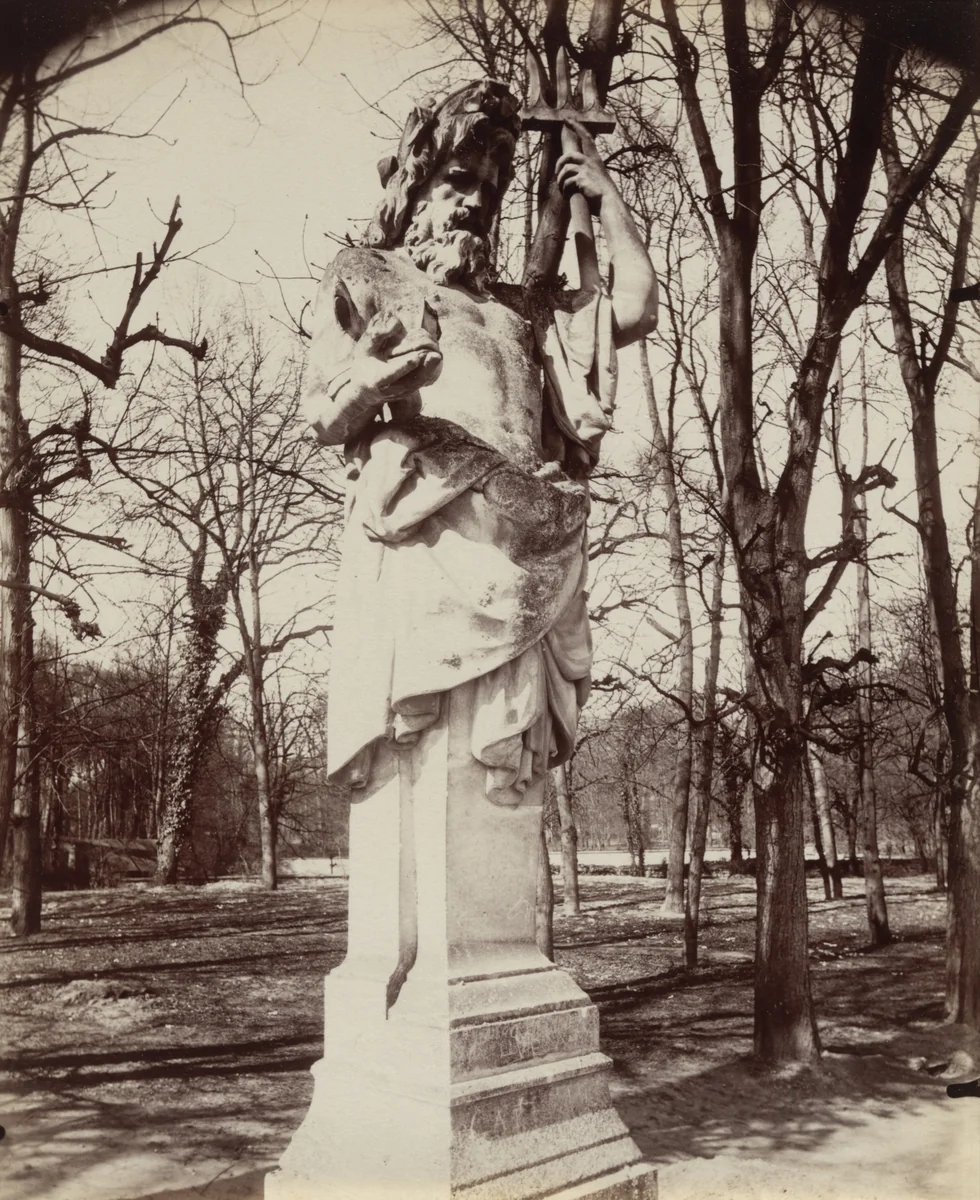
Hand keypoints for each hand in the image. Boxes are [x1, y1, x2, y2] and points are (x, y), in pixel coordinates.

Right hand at [310, 305, 441, 443]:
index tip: (415, 357)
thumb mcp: (363, 349)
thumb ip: (376, 335)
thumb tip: (396, 322)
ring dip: (429, 370)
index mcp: (377, 379)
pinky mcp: (408, 392)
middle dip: (424, 369)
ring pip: (418, 383)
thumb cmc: (363, 365)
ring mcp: (400, 393)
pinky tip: (435, 359)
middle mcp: (390, 389)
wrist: (364, 391)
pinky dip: (428, 372)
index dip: (403, 366)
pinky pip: (420, 382)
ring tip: (438, 355)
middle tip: (436, 355)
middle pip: (410, 381)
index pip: (392, 374)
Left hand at [555, 119, 613, 213]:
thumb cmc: (603, 193)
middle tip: (557, 172)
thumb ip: (589, 172)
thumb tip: (577, 174)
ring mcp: (586, 170)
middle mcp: (591, 162)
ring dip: (560, 180)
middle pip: (569, 155)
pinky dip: (564, 189)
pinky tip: (566, 195)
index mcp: (595, 159)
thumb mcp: (598, 178)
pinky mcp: (581, 180)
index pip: (586, 137)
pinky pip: (567, 182)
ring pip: (565, 169)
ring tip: (562, 188)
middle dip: (560, 163)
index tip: (568, 119)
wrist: (609, 202)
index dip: (577, 127)